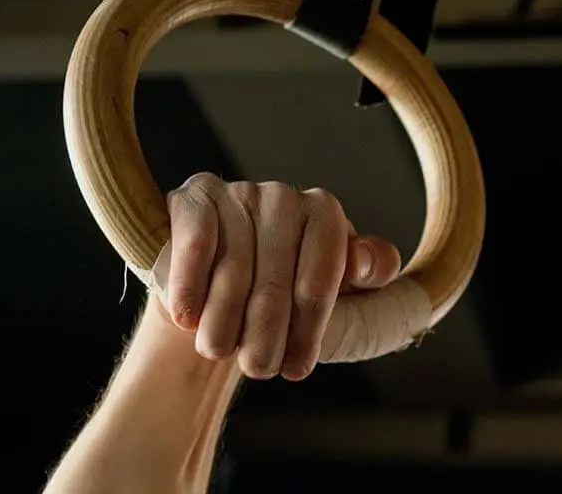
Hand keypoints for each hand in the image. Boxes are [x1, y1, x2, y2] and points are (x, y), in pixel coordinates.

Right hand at [161, 173, 401, 379]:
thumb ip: (372, 270)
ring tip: (219, 351)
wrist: (224, 299)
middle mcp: (284, 197)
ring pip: (233, 268)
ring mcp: (239, 193)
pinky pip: (196, 241)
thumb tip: (364, 260)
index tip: (297, 366)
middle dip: (267, 332)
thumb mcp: (343, 292)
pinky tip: (188, 317)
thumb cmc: (288, 299)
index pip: (322, 274)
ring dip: (224, 319)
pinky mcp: (195, 198)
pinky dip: (190, 284)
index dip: (309, 326)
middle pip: (275, 277)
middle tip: (259, 369)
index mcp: (325, 213)